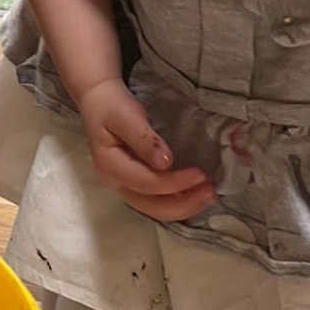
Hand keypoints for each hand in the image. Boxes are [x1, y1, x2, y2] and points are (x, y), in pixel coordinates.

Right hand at [76, 77, 213, 221]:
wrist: (98, 101)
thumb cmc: (111, 105)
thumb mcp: (125, 116)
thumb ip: (144, 139)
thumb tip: (165, 163)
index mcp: (110, 166)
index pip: (146, 183)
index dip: (175, 183)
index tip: (200, 174)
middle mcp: (116, 182)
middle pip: (152, 206)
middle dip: (184, 204)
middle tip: (211, 192)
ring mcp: (125, 186)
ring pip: (156, 209)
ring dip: (184, 206)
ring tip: (209, 195)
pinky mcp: (135, 184)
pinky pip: (158, 201)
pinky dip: (179, 201)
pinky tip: (195, 193)